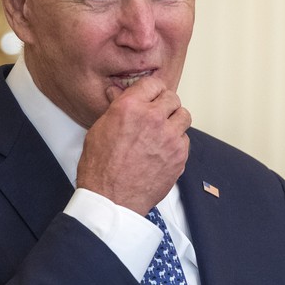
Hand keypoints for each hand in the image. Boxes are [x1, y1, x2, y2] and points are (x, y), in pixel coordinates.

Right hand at [77, 77, 190, 215]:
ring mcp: (170, 138)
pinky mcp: (179, 156)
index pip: (153, 84)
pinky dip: (177, 142)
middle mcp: (153, 119)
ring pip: (184, 117)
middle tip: (157, 114)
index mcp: (131, 108)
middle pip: (172, 98)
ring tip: (163, 131)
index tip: (150, 96)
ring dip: (174, 121)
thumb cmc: (101, 169)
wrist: (111, 200)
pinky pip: (185, 140)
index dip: (151, 91)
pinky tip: (163, 149)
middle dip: (164, 104)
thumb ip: (116, 109)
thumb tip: (120, 95)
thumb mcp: (99, 130)